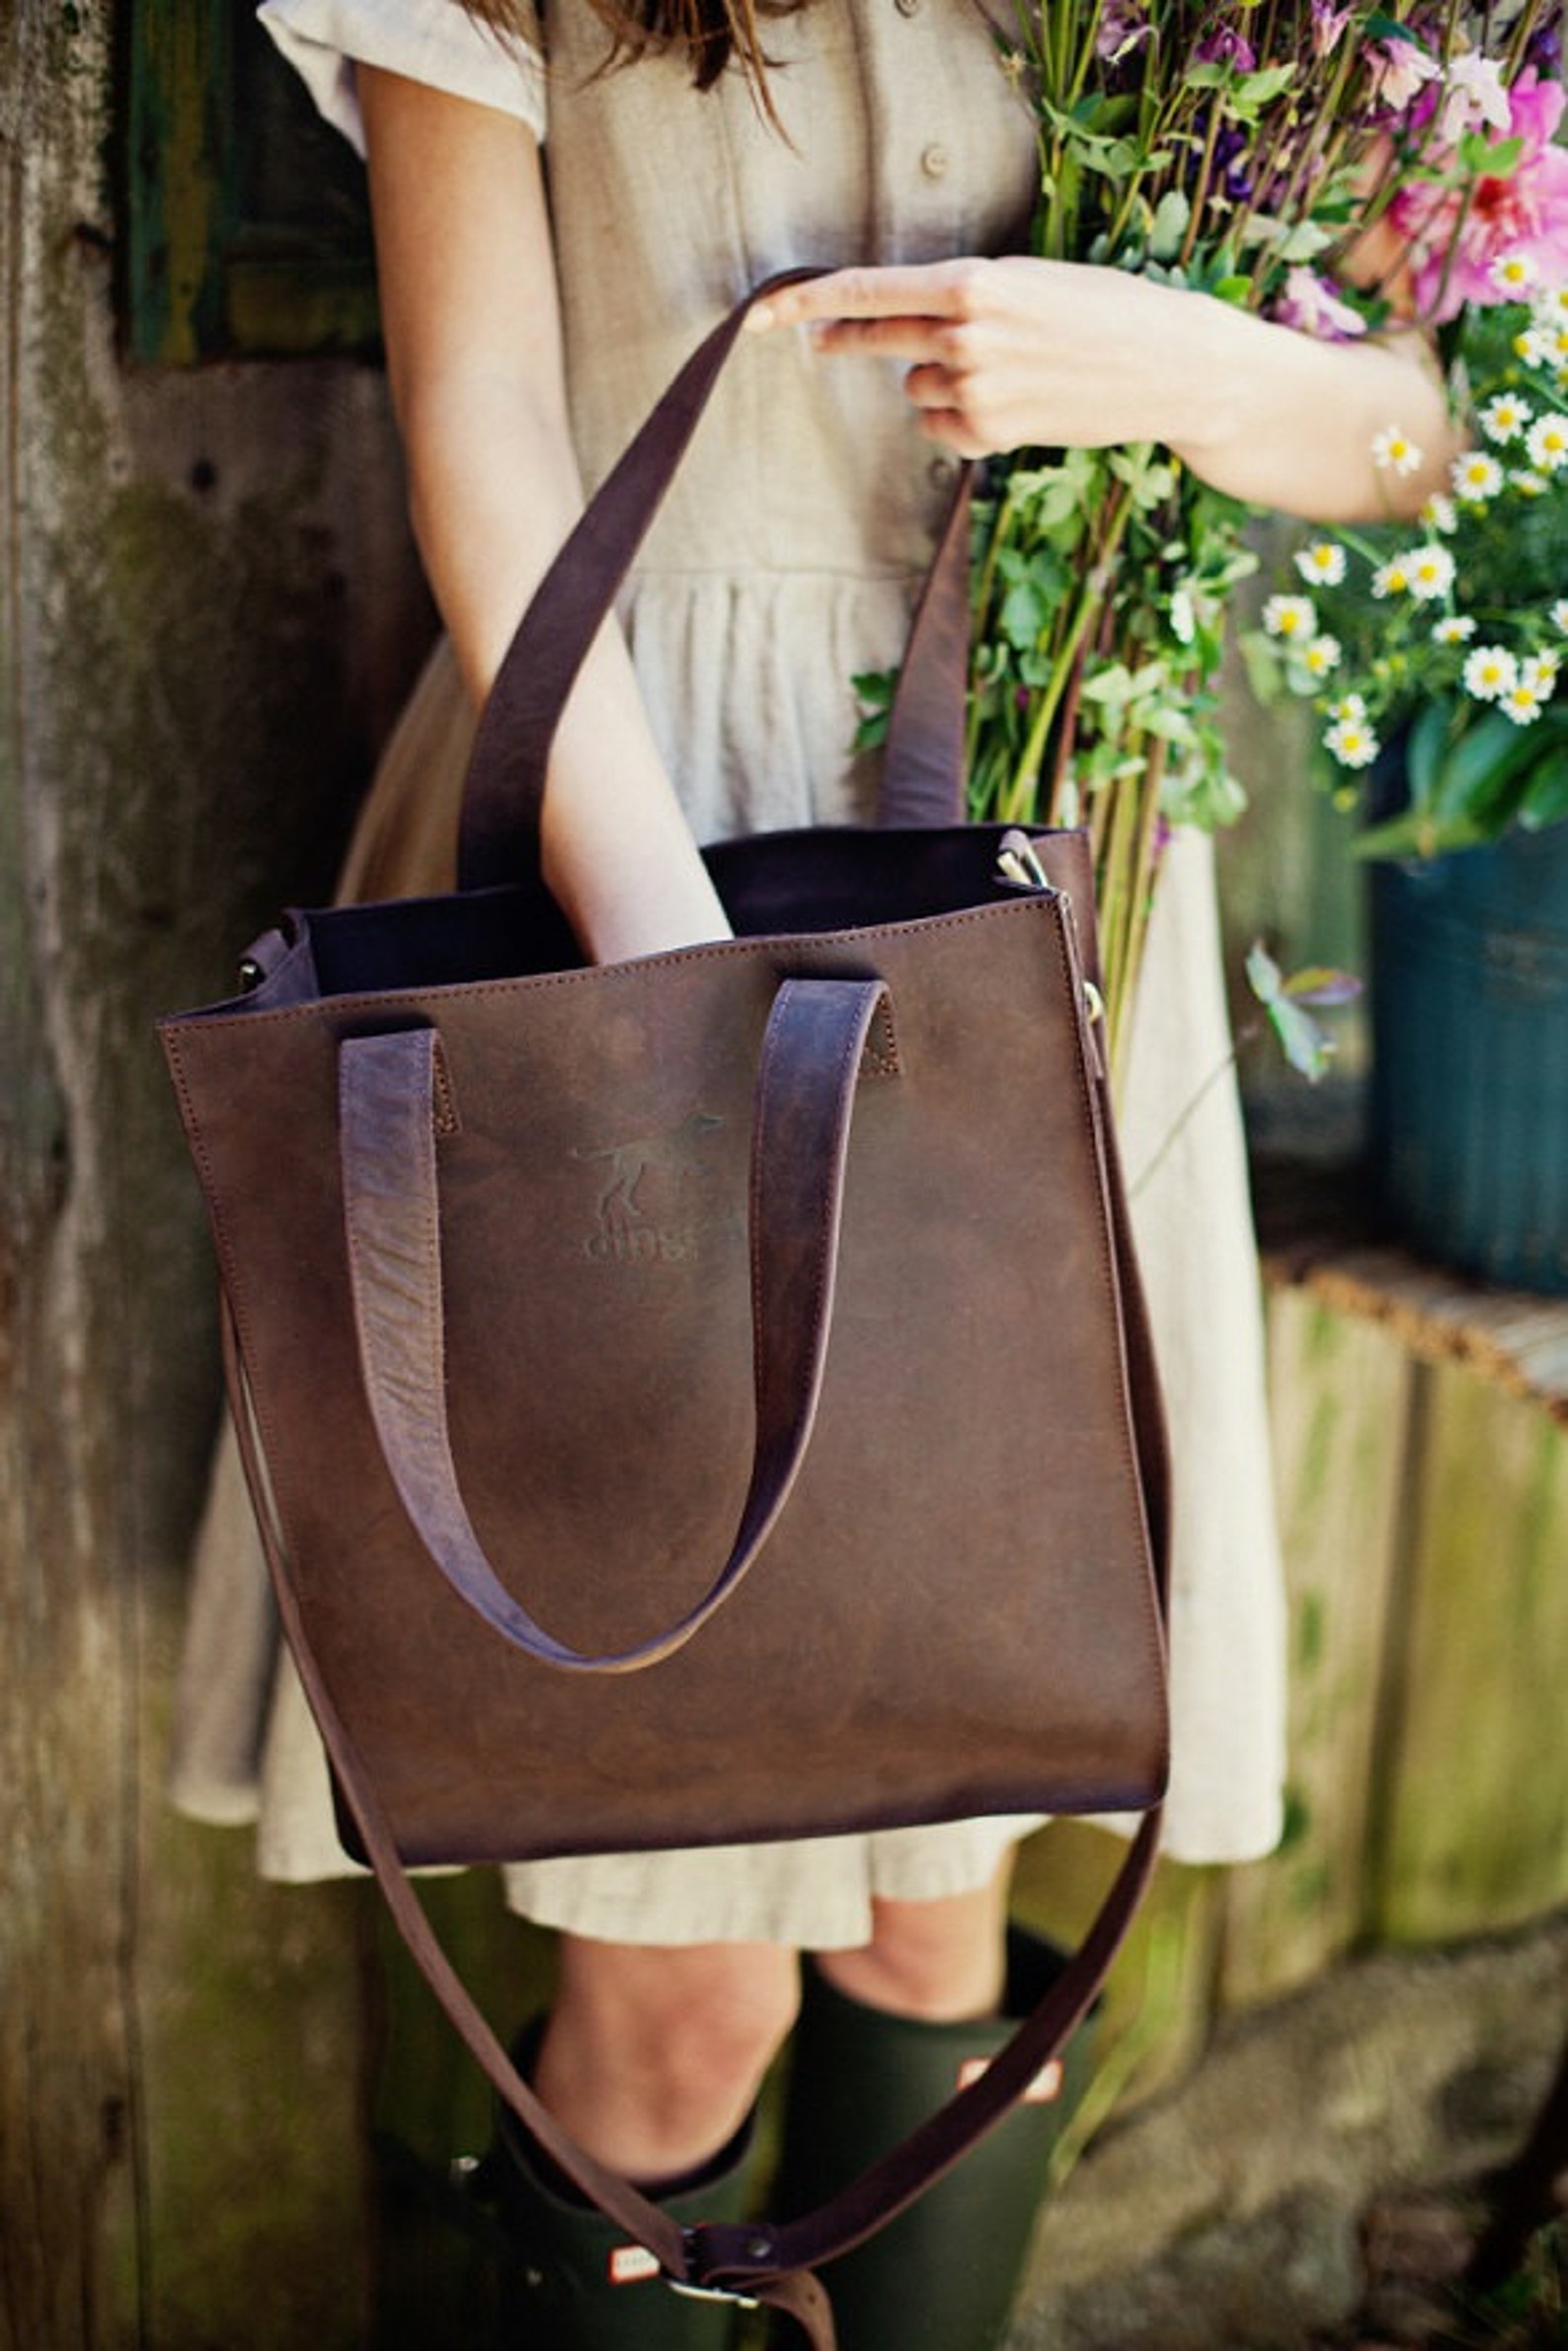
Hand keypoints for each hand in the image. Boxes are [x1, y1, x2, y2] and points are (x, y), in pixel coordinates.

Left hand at [745, 256, 1209, 459]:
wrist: (1168, 366)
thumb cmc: (1103, 313)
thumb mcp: (1029, 283)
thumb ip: (959, 299)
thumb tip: (890, 331)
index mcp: (973, 281)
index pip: (867, 290)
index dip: (807, 302)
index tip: (761, 315)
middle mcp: (965, 333)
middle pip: (876, 340)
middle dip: (847, 341)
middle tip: (821, 343)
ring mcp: (975, 388)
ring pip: (917, 388)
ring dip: (942, 382)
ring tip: (1008, 372)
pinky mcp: (990, 434)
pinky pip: (943, 429)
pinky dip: (962, 423)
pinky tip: (1012, 407)